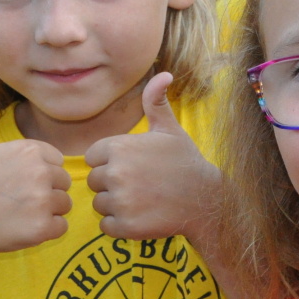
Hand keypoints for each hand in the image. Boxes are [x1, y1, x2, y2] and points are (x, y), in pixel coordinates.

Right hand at [0, 89, 72, 259]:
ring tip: (18, 214)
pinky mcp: (43, 227)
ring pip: (64, 205)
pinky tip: (22, 228)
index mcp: (29, 150)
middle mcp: (40, 171)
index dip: (38, 174)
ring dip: (47, 212)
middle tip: (16, 200)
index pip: (55, 162)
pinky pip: (61, 227)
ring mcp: (43, 200)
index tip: (16, 182)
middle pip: (62, 183)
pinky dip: (46, 231)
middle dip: (45, 193)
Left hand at [85, 73, 220, 241]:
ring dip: (115, 205)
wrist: (205, 200)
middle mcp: (115, 173)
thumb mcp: (169, 129)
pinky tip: (141, 216)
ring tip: (142, 200)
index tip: (133, 166)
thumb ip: (155, 101)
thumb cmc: (184, 162)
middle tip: (139, 185)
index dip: (110, 162)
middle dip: (111, 184)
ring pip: (99, 204)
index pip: (93, 157)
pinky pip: (106, 226)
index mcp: (118, 147)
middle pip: (94, 181)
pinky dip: (120, 225)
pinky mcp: (124, 226)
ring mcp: (120, 201)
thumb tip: (164, 73)